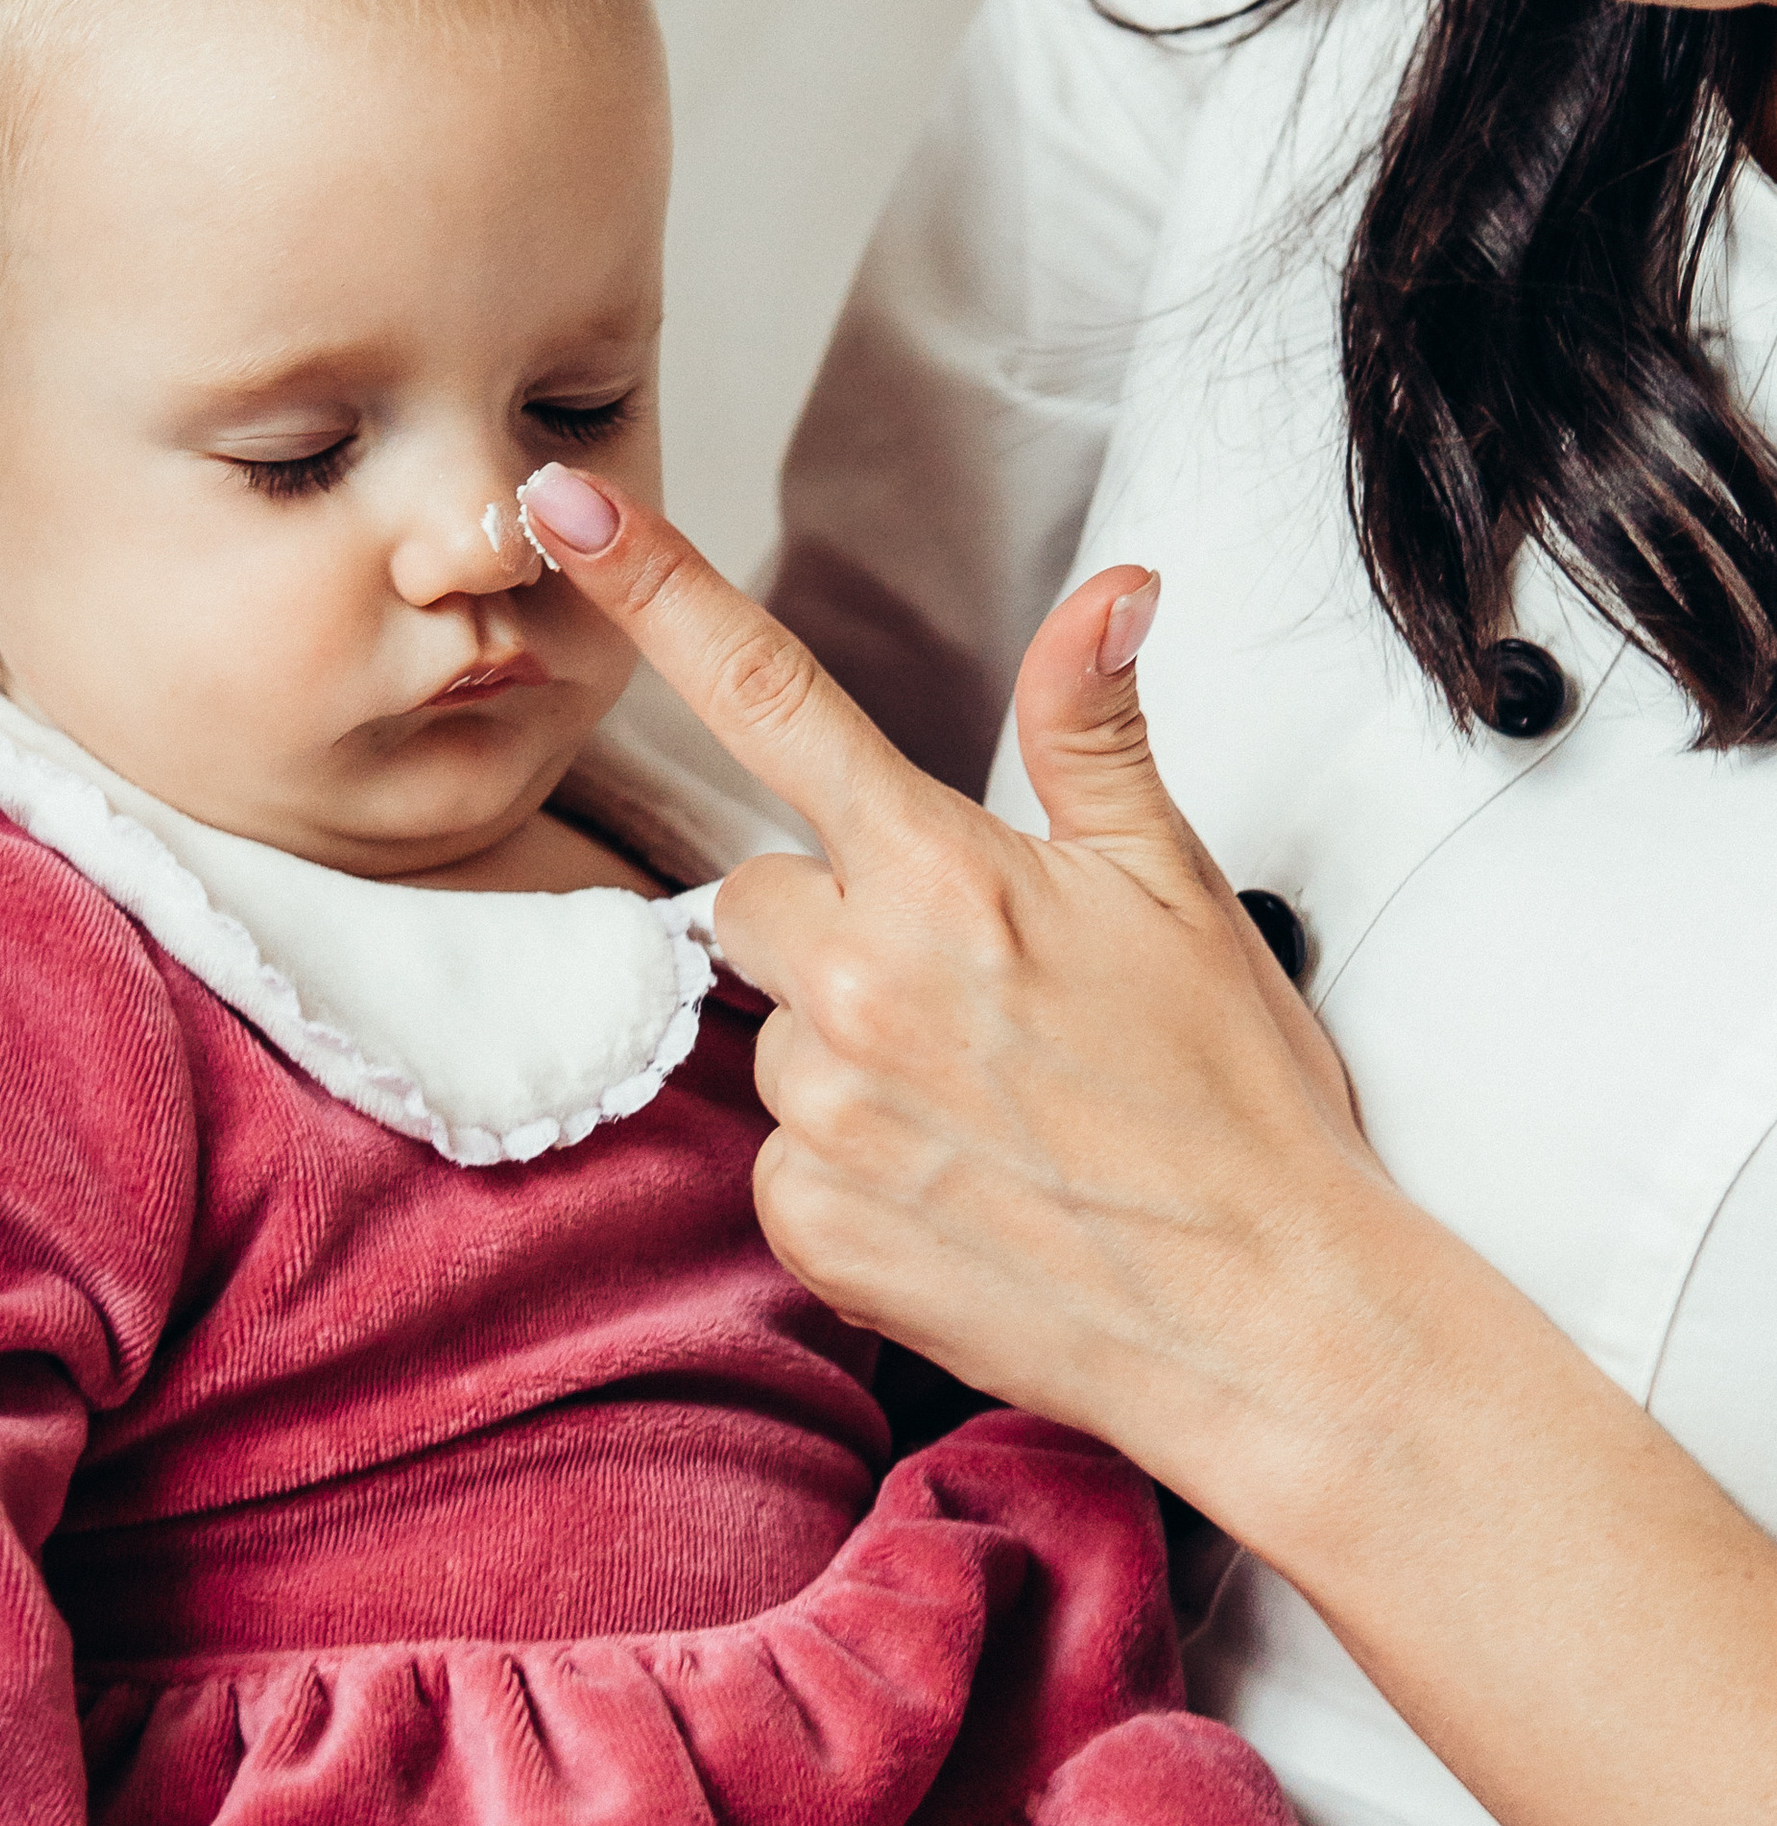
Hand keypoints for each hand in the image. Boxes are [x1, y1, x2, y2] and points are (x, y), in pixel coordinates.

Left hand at [518, 468, 1379, 1517]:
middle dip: (835, 924)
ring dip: (850, 1055)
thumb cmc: (1237, 1106)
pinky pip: (783, 1163)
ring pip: (773, 1038)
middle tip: (971, 990)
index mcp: (943, 875)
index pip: (771, 694)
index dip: (654, 587)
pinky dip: (851, 1172)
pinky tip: (960, 1189)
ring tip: (986, 1107)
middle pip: (754, 899)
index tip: (558, 505)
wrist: (1266, 1320)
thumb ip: (1097, 735)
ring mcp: (827, 1114)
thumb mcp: (1179, 890)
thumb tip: (1109, 593)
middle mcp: (860, 985)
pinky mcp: (811, 1227)